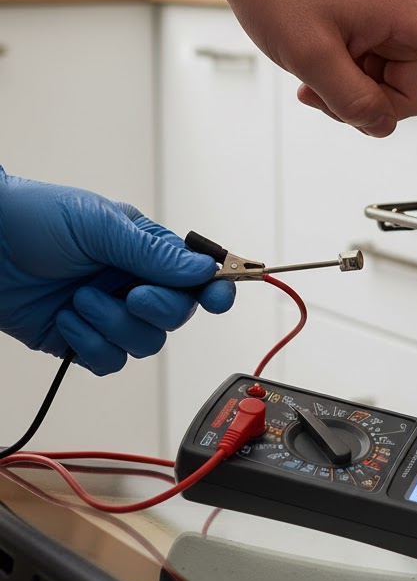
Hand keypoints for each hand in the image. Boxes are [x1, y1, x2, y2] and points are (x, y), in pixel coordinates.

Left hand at [0, 169, 233, 374]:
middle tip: (131, 294)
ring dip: (113, 325)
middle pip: (176, 315)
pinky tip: (67, 319)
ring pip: (145, 343)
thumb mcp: (100, 225)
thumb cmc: (34, 218)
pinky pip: (109, 361)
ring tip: (80, 299)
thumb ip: (153, 252)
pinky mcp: (80, 340)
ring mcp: (107, 313)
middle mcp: (133, 282)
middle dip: (156, 308)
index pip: (196, 275)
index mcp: (147, 250)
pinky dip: (89, 344)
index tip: (219, 299)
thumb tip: (201, 270)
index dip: (214, 289)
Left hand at [128, 0, 416, 136]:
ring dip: (355, 94)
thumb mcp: (310, 58)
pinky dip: (349, 82)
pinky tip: (316, 72)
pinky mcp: (376, 26)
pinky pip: (377, 73)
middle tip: (327, 87)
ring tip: (315, 74)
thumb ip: (354, 102)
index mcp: (406, 12)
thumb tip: (382, 123)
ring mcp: (392, 20)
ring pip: (394, 88)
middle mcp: (409, 13)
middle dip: (374, 103)